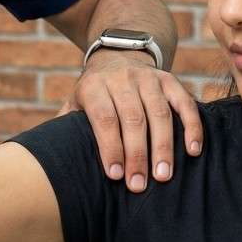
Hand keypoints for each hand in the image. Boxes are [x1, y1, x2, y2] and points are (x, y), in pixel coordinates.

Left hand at [63, 52, 202, 191]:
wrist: (118, 56)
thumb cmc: (94, 94)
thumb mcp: (75, 103)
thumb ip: (65, 126)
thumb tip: (48, 161)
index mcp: (94, 87)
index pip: (104, 118)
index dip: (110, 147)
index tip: (114, 176)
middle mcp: (121, 79)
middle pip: (132, 118)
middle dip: (136, 154)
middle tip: (139, 185)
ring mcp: (148, 78)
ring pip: (159, 113)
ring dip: (163, 146)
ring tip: (164, 176)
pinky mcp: (170, 80)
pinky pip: (184, 103)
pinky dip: (192, 126)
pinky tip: (193, 151)